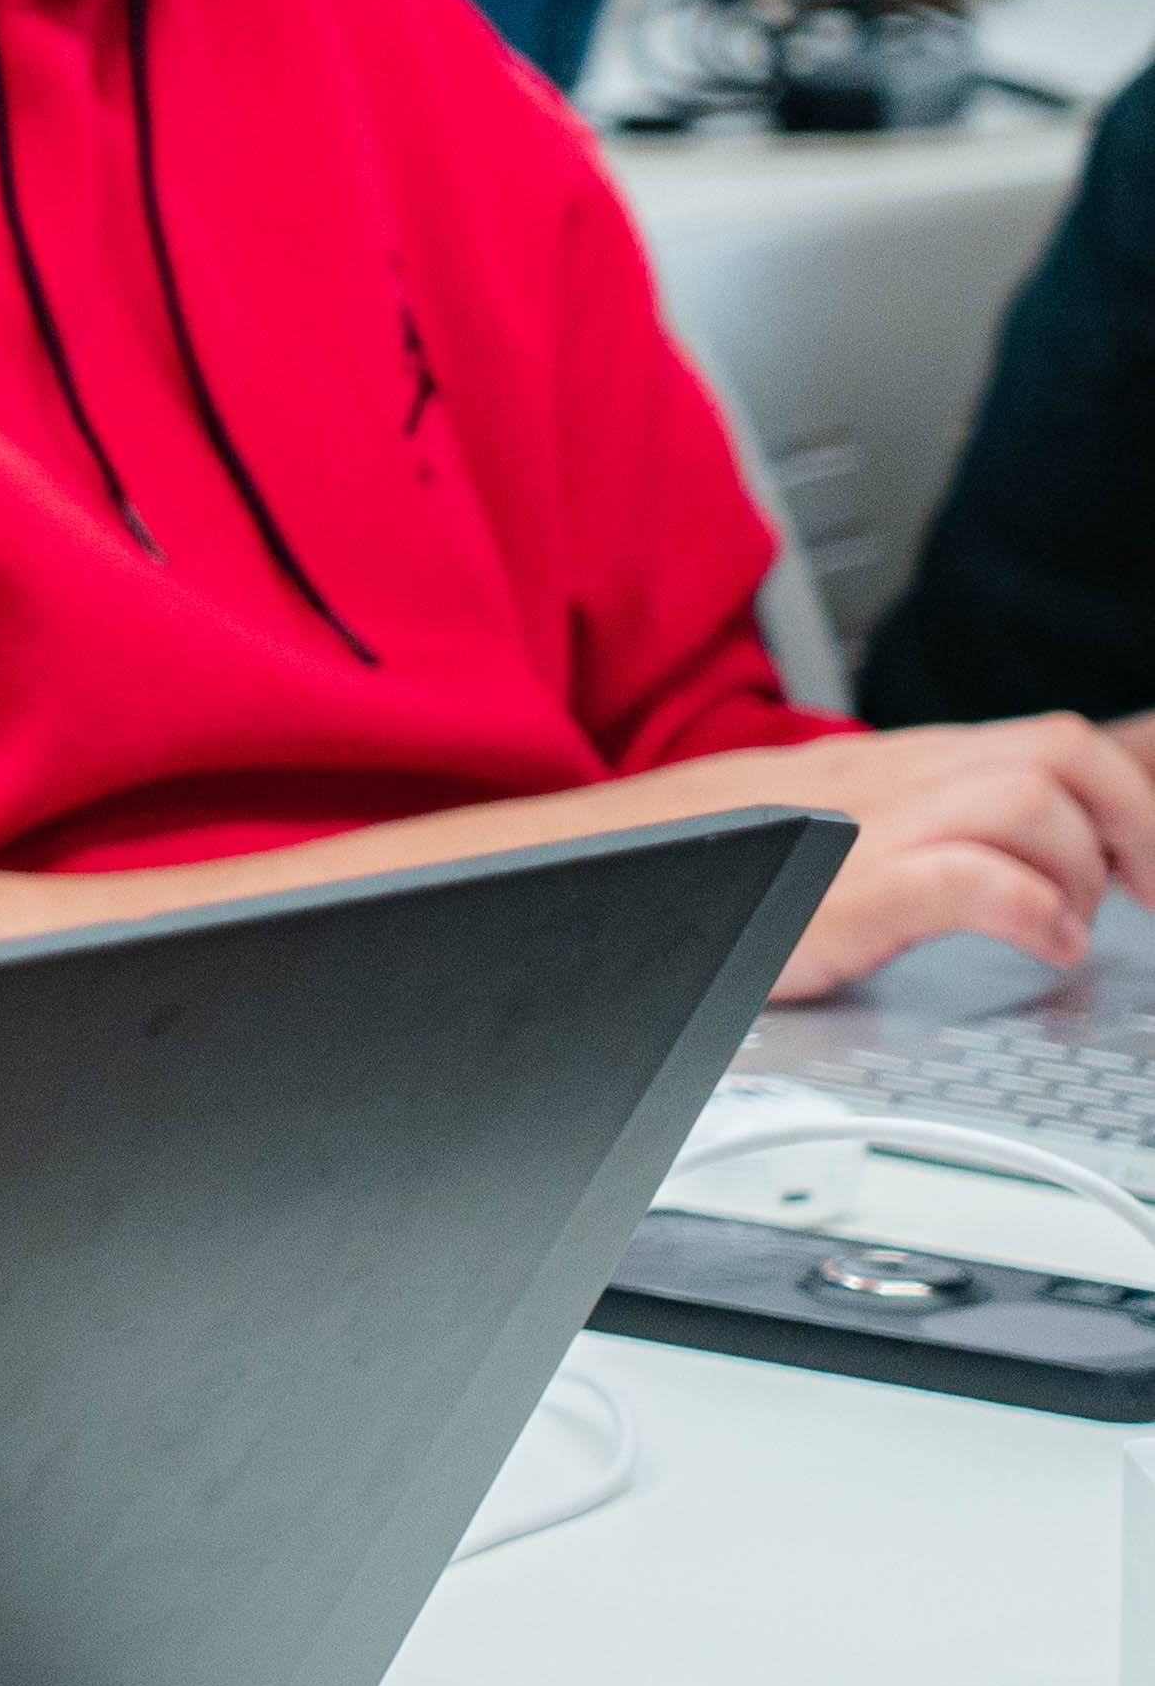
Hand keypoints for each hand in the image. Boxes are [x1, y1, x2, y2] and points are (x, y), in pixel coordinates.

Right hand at [665, 714, 1154, 990]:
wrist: (587, 872)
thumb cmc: (695, 866)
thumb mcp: (813, 827)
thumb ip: (895, 826)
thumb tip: (982, 859)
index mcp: (886, 763)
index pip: (1042, 739)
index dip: (1124, 794)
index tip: (1148, 861)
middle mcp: (887, 776)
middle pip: (1060, 750)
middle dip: (1135, 822)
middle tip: (1150, 893)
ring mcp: (866, 826)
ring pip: (1030, 802)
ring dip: (1078, 870)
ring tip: (1068, 925)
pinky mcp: (849, 888)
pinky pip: (975, 879)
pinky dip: (1031, 912)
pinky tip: (1034, 947)